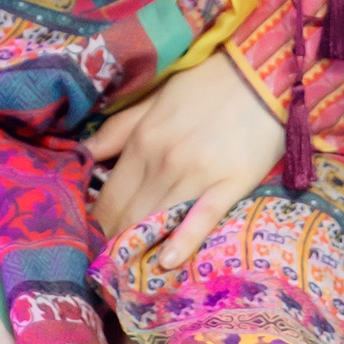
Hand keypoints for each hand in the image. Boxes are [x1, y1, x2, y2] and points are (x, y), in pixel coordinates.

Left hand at [88, 51, 286, 269]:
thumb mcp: (154, 99)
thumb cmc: (206, 85)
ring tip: (128, 272)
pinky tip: (167, 261)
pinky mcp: (230, 184)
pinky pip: (202, 218)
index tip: (93, 240)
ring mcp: (197, 174)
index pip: (108, 196)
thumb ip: (118, 130)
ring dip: (140, 246)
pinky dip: (183, 241)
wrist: (261, 71)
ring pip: (157, 221)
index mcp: (143, 140)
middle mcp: (163, 161)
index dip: (97, 223)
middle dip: (114, 242)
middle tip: (108, 264)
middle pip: (128, 215)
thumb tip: (81, 155)